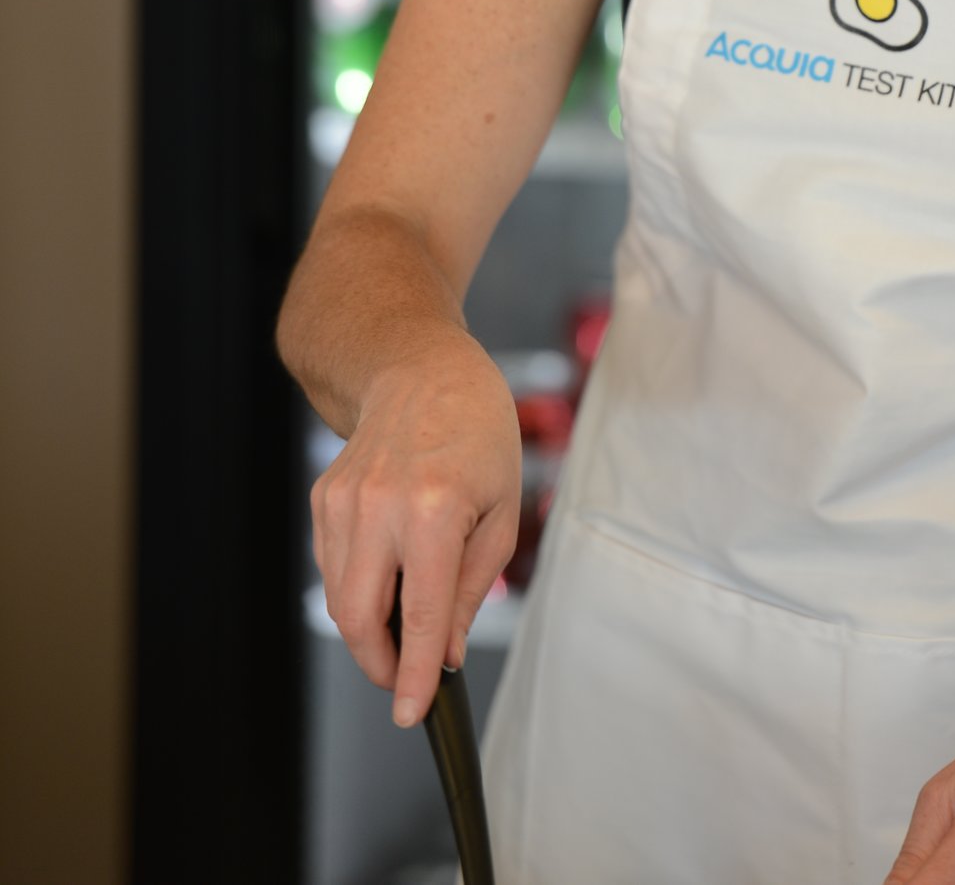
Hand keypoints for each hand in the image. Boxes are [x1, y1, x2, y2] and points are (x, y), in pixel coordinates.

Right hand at [309, 327, 522, 727]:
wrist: (418, 368)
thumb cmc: (475, 430)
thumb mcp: (502, 506)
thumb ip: (474, 585)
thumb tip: (448, 650)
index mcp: (434, 508)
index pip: (421, 615)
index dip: (417, 675)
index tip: (413, 715)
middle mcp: (379, 506)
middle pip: (361, 618)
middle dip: (382, 664)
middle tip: (407, 680)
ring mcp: (343, 501)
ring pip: (340, 599)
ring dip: (369, 629)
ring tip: (405, 623)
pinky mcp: (323, 498)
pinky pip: (332, 566)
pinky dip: (356, 587)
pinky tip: (388, 571)